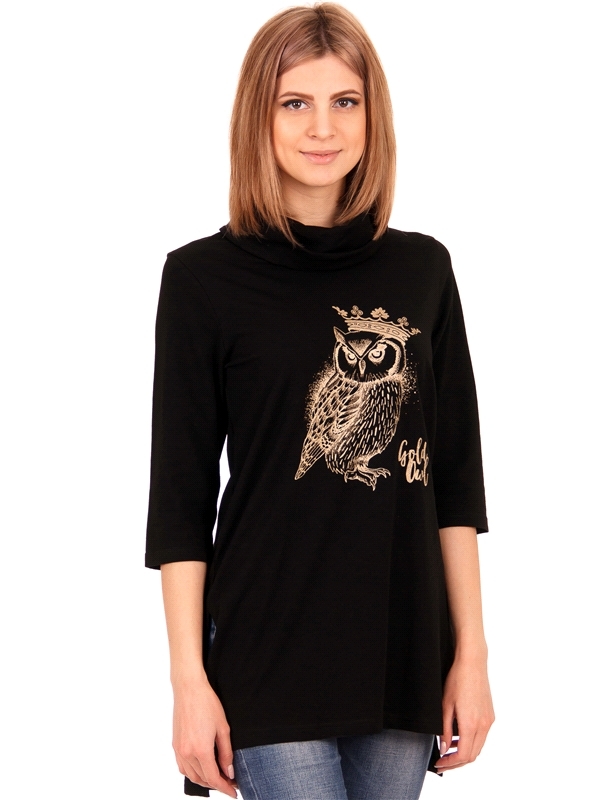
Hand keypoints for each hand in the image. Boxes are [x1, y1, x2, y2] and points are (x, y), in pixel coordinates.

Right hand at [172, 675, 237, 797]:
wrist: (189, 689)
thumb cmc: (207, 704)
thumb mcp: (223, 728)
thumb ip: (226, 753)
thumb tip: (229, 772)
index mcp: (201, 750)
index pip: (213, 778)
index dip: (224, 788)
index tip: (233, 791)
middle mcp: (187, 753)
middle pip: (202, 779)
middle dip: (217, 784)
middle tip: (230, 782)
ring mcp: (179, 750)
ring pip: (191, 775)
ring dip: (205, 780)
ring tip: (218, 777)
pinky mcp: (175, 745)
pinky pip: (183, 767)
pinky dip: (193, 773)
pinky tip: (202, 769)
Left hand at [435, 655, 493, 772]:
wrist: (473, 663)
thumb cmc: (457, 680)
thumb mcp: (445, 705)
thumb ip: (445, 730)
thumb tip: (444, 749)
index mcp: (471, 724)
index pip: (463, 756)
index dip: (450, 764)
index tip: (439, 764)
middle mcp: (484, 725)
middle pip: (472, 755)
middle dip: (456, 762)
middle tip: (442, 762)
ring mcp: (489, 721)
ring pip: (478, 747)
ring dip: (464, 752)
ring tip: (447, 750)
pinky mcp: (490, 716)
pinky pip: (482, 736)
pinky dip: (471, 742)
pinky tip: (458, 737)